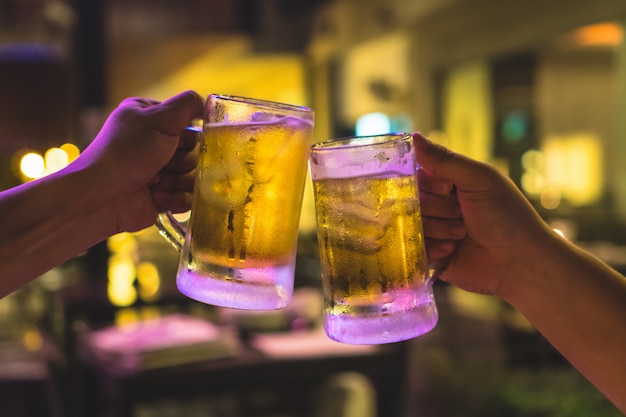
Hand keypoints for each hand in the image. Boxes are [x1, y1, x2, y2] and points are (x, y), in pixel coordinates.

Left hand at [76, 90, 204, 232]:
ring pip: (194, 176)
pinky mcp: (163, 196)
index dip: (189, 135)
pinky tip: (158, 197)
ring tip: (154, 182)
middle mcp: (155, 144)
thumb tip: (207, 101)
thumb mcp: (158, 118)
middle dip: (182, 161)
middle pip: (196, 152)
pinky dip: (176, 198)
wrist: (101, 197)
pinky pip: (188, 197)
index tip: (177, 140)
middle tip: (162, 163)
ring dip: (177, 181)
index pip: (190, 124)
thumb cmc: (127, 152)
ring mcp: (160, 171)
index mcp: (151, 119)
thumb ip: (187, 105)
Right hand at [414, 132, 554, 296]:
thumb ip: (444, 159)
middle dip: (437, 209)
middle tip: (461, 215)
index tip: (448, 189)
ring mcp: (434, 231)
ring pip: (412, 225)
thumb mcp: (479, 179)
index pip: (417, 176)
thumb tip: (413, 136)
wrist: (520, 260)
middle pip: (412, 201)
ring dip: (439, 229)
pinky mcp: (431, 256)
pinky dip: (434, 249)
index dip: (429, 184)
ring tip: (462, 234)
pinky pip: (414, 248)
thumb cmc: (507, 215)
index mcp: (449, 183)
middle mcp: (439, 206)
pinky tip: (454, 250)